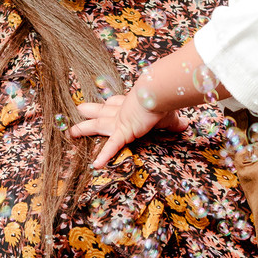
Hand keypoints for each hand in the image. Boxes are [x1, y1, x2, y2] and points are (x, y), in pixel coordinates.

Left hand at [71, 88, 185, 168]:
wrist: (158, 92)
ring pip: (98, 126)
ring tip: (71, 132)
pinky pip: (112, 146)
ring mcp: (120, 121)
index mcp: (132, 104)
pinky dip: (104, 155)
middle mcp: (123, 111)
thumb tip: (186, 124)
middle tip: (79, 110)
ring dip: (84, 129)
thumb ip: (175, 122)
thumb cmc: (164, 99)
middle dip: (90, 112)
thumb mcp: (170, 114)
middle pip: (102, 112)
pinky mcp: (123, 131)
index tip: (104, 103)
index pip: (118, 104)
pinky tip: (96, 165)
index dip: (110, 104)